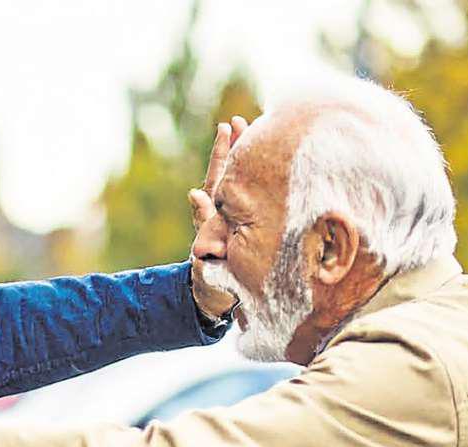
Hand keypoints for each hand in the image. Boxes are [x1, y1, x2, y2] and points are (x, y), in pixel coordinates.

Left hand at [188, 116, 247, 320]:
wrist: (221, 303)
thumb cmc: (213, 283)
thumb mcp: (205, 256)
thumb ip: (202, 224)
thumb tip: (193, 192)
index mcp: (216, 219)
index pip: (221, 179)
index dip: (224, 154)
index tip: (228, 127)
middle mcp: (226, 217)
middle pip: (231, 176)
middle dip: (236, 149)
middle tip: (241, 121)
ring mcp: (237, 223)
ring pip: (242, 187)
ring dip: (246, 160)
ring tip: (252, 129)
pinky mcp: (249, 232)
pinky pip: (254, 202)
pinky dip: (261, 182)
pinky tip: (274, 162)